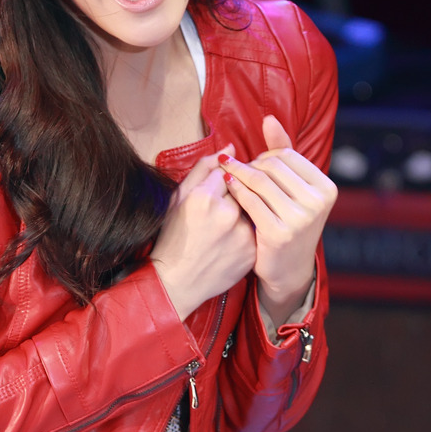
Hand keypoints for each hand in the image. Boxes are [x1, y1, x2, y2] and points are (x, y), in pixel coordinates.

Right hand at [152, 145, 256, 320]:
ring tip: (221, 230)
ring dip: (244, 212)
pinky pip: (257, 229)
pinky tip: (229, 242)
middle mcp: (226, 213)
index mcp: (204, 197)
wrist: (177, 282)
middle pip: (244, 189)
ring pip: (253, 208)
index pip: (227, 172)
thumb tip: (230, 149)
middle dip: (237, 194)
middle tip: (219, 213)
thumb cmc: (173, 238)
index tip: (216, 191)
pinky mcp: (253, 250)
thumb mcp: (178, 199)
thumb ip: (204, 169)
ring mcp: (242, 234)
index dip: (222, 181)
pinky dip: (248, 231)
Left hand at [220, 116, 337, 326]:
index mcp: (326, 188)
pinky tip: (227, 186)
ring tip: (226, 172)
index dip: (264, 157)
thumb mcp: (292, 188)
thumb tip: (268, 118)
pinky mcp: (279, 233)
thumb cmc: (287, 221)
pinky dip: (235, 190)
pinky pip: (249, 201)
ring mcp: (300, 219)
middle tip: (235, 169)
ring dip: (238, 173)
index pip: (286, 155)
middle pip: (272, 166)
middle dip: (250, 165)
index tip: (252, 164)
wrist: (287, 268)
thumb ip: (282, 152)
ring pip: (259, 181)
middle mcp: (318, 202)